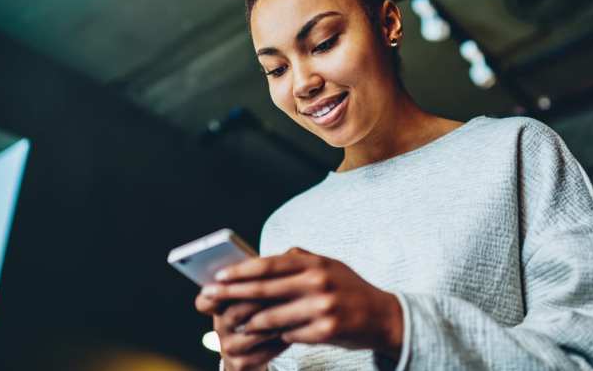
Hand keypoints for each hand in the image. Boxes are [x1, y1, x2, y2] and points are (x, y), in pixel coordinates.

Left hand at [200, 247, 402, 359]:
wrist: (383, 316)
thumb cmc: (349, 289)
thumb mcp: (328, 265)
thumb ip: (299, 259)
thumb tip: (266, 258)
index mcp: (314, 263)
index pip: (268, 265)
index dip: (240, 271)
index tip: (217, 275)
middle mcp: (317, 282)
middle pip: (264, 289)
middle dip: (232, 294)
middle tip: (209, 297)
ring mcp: (322, 307)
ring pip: (272, 317)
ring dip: (251, 321)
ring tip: (236, 323)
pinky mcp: (326, 331)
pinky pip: (290, 335)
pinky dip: (278, 335)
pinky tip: (272, 335)